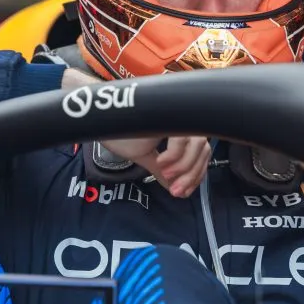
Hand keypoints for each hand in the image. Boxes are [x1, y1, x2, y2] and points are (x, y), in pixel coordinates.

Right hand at [60, 70, 210, 196]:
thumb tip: (174, 187)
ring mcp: (176, 112)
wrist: (99, 118)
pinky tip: (161, 163)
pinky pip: (182, 137)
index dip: (196, 173)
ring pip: (197, 143)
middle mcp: (182, 117)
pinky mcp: (168, 111)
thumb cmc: (120, 131)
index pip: (201, 152)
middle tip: (176, 191)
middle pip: (203, 149)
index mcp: (180, 127)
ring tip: (166, 175)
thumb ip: (162, 171)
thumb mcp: (145, 156)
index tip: (184, 192)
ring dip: (184, 166)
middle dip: (191, 175)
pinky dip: (175, 154)